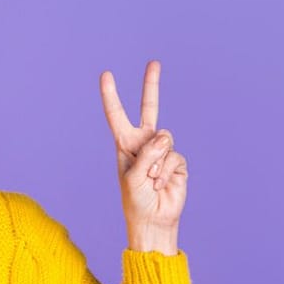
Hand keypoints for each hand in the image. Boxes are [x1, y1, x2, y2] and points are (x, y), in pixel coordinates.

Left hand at [100, 60, 187, 253]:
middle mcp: (144, 143)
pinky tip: (161, 183)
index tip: (106, 75)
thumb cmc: (136, 201)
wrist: (154, 221)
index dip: (111, 96)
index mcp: (125, 145)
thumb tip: (165, 137)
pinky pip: (174, 156)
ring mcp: (162, 151)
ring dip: (156, 161)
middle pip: (149, 108)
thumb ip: (146, 154)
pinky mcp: (177, 162)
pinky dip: (166, 171)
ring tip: (150, 178)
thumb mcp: (132, 177)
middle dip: (151, 85)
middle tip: (154, 62)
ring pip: (165, 138)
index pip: (117, 116)